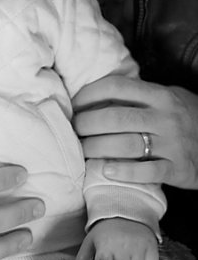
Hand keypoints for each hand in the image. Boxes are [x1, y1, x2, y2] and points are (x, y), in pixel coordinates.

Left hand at [72, 75, 197, 188]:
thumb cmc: (184, 116)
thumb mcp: (167, 97)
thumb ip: (138, 94)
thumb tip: (94, 93)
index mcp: (160, 95)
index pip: (118, 87)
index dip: (90, 94)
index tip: (75, 103)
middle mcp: (166, 117)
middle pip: (117, 117)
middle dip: (88, 123)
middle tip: (74, 129)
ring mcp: (173, 144)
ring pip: (128, 145)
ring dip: (98, 148)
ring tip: (82, 150)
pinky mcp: (179, 169)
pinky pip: (149, 171)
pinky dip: (125, 172)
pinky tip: (106, 170)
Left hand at [75, 218, 158, 259]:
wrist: (124, 210)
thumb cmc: (106, 231)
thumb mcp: (91, 241)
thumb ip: (83, 259)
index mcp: (105, 245)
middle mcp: (123, 245)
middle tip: (118, 257)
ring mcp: (139, 246)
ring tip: (128, 253)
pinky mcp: (152, 245)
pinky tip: (139, 252)